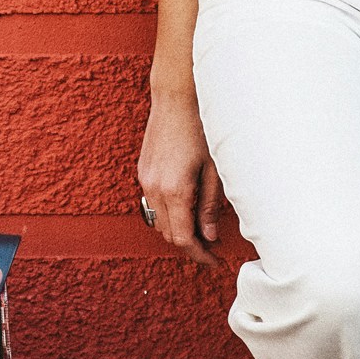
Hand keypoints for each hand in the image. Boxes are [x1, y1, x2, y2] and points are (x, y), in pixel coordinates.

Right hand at [137, 89, 227, 268]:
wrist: (176, 97)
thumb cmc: (202, 128)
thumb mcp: (214, 169)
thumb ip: (210, 205)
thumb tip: (209, 236)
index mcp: (175, 190)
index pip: (184, 238)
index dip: (200, 255)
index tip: (216, 261)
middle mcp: (154, 188)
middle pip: (169, 234)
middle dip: (191, 245)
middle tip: (214, 246)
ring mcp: (145, 180)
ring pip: (159, 221)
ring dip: (179, 230)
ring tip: (202, 227)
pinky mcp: (143, 171)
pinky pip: (153, 204)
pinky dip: (169, 214)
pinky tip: (187, 207)